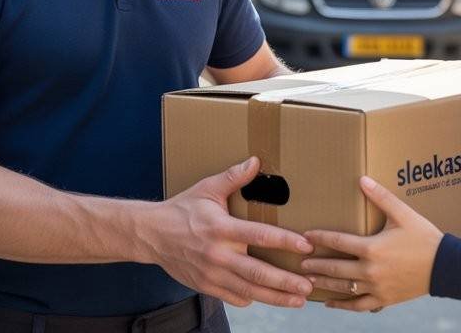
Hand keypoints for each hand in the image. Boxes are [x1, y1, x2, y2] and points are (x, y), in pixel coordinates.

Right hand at [146, 157, 313, 307]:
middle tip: (309, 286)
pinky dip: (252, 299)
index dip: (284, 241)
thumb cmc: (182, 209)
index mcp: (221, 228)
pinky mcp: (206, 286)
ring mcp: (212, 274)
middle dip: (286, 281)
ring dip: (276, 297)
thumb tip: (255, 161)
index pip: (259, 235)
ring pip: (249, 290)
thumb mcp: (206, 189)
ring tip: (299, 299)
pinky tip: (269, 297)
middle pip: (258, 272)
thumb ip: (233, 177)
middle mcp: (218, 254)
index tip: (306, 246)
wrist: (151, 235)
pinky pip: (234, 297)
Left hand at [302, 176, 442, 311]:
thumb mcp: (403, 214)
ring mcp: (376, 287)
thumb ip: (381, 197)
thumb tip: (362, 179)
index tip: (306, 236)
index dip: (320, 238)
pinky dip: (342, 305)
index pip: (338, 241)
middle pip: (335, 267)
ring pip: (343, 288)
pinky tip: (329, 303)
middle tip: (300, 261)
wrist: (445, 266)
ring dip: (324, 284)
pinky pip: (358, 305)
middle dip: (315, 264)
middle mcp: (370, 270)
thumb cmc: (424, 237)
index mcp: (372, 248)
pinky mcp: (384, 299)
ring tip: (307, 281)